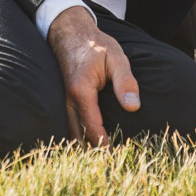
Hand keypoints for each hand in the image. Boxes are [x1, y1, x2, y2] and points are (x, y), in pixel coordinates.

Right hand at [46, 5, 138, 145]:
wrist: (71, 33)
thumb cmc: (96, 45)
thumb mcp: (116, 58)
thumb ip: (125, 82)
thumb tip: (133, 108)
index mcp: (81, 91)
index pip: (92, 128)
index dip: (105, 145)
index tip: (119, 156)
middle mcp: (67, 100)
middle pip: (78, 137)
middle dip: (94, 151)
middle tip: (113, 162)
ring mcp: (62, 102)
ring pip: (71, 134)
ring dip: (85, 146)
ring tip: (104, 158)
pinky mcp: (63, 102)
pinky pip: (69, 126)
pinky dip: (79, 137)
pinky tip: (93, 143)